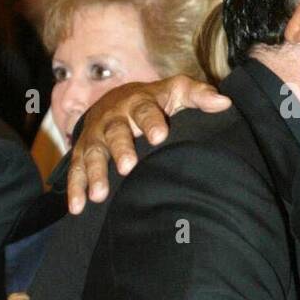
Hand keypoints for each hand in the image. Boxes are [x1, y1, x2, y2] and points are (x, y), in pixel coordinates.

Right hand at [67, 75, 230, 213]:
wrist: (115, 100)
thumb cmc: (155, 101)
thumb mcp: (176, 91)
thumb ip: (199, 95)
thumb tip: (224, 103)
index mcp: (139, 103)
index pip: (145, 110)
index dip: (152, 122)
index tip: (160, 135)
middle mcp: (114, 118)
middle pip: (115, 132)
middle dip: (120, 148)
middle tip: (128, 167)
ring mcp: (96, 136)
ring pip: (92, 153)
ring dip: (95, 173)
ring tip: (100, 195)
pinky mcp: (82, 152)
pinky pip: (75, 170)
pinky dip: (75, 188)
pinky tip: (77, 208)